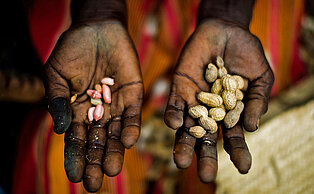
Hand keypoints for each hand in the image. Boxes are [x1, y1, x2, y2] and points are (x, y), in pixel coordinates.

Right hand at [44, 21, 142, 191]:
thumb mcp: (56, 74)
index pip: (77, 139)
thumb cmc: (72, 50)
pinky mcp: (133, 95)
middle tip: (95, 184)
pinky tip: (128, 141)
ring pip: (116, 133)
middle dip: (95, 162)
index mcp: (79, 111)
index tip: (75, 177)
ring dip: (115, 151)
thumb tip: (58, 129)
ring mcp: (116, 105)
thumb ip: (57, 100)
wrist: (97, 28)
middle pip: (97, 142)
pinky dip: (130, 127)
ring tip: (112, 169)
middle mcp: (99, 113)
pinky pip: (133, 115)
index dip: (75, 157)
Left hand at [164, 19, 273, 181]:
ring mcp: (193, 101)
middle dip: (205, 156)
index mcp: (230, 113)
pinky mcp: (179, 88)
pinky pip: (174, 105)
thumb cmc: (247, 54)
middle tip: (205, 176)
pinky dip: (173, 115)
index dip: (239, 152)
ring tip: (181, 161)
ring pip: (186, 128)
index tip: (245, 168)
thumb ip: (256, 101)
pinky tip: (173, 124)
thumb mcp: (261, 76)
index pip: (234, 137)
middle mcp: (210, 112)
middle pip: (206, 139)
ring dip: (183, 144)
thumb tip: (251, 129)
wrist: (226, 30)